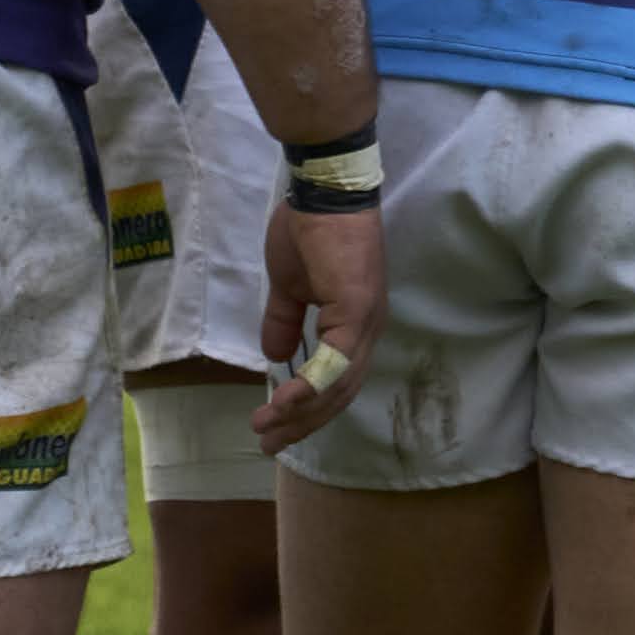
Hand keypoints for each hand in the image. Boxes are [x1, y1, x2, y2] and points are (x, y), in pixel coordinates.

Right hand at [250, 202, 384, 448]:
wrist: (322, 191)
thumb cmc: (308, 230)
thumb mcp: (288, 285)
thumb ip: (284, 320)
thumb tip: (276, 358)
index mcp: (355, 323)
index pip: (337, 380)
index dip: (307, 409)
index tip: (273, 425)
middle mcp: (368, 329)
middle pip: (340, 393)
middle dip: (302, 423)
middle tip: (267, 443)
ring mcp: (366, 320)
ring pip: (339, 385)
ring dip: (301, 412)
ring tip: (266, 427)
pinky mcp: (356, 309)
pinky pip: (335, 361)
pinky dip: (311, 387)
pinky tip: (284, 404)